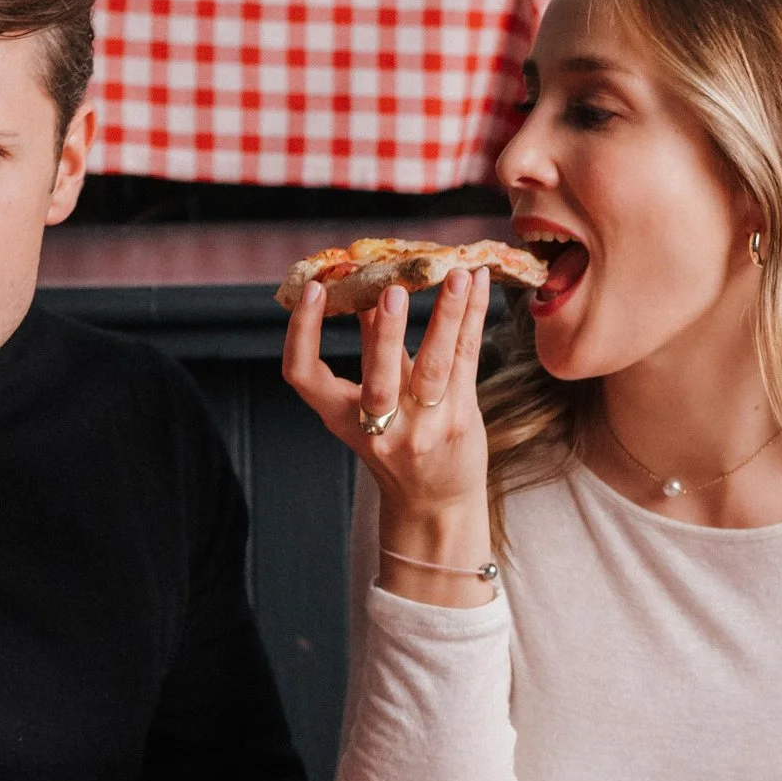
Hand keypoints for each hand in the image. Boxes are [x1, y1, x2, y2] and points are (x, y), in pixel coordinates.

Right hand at [282, 269, 493, 576]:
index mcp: (340, 418)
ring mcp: (424, 426)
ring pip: (434, 366)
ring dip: (446, 316)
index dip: (302, 332)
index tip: (315, 290)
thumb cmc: (397, 446)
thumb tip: (366, 287)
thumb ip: (370, 350)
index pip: (303, 375)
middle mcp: (380, 427)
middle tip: (392, 288)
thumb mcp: (367, 407)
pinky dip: (474, 317)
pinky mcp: (460, 418)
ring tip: (457, 276)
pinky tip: (480, 283)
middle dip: (384, 332)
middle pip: (377, 378)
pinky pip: (467, 360)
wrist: (435, 505)